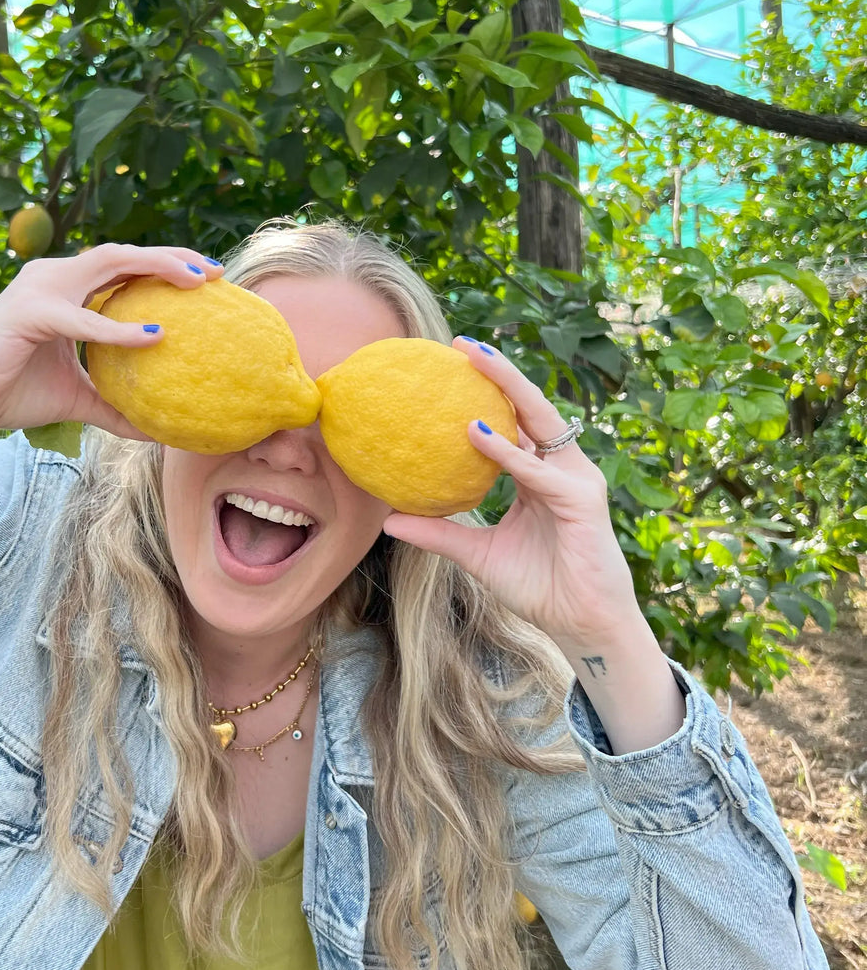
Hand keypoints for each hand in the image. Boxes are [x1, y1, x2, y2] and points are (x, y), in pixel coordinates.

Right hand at [0, 244, 220, 453]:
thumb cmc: (7, 390)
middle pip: (122, 253)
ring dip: (154, 268)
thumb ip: (115, 406)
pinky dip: (117, 328)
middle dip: (172, 256)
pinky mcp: (28, 312)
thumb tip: (158, 431)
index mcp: (65, 288)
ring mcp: (39, 288)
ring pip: (106, 263)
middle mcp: (54, 276)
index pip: (123, 266)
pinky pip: (82, 318)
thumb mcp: (75, 398)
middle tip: (215, 272)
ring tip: (195, 284)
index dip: (166, 264)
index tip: (211, 278)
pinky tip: (153, 336)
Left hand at [382, 337, 643, 653]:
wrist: (580, 625)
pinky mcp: (582, 500)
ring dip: (508, 389)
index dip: (487, 392)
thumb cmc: (538, 587)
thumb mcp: (476, 554)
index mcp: (539, 475)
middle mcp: (560, 468)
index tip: (449, 366)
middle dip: (499, 372)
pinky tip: (477, 432)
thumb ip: (438, 533)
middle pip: (530, 408)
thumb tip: (388, 520)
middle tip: (462, 344)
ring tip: (475, 361)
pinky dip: (508, 452)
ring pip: (541, 422)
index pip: (514, 422)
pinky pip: (538, 470)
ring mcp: (574, 480)